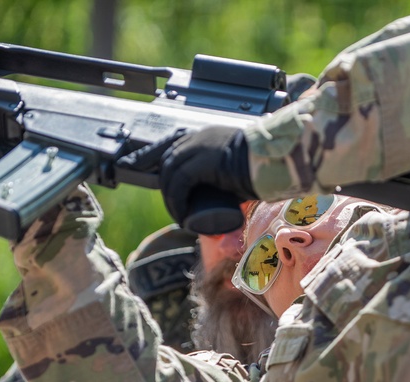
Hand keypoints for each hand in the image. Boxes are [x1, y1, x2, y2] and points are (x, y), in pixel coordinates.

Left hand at [116, 125, 256, 233]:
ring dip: (172, 199)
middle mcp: (199, 138)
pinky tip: (183, 215)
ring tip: (181, 217)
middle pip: (166, 160)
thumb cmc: (265, 168)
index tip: (131, 164)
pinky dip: (178, 200)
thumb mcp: (239, 171)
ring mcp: (200, 146)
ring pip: (171, 173)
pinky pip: (180, 182)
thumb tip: (230, 203)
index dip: (147, 155)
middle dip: (160, 184)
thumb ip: (232, 180)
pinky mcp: (204, 160)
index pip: (169, 144)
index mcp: (206, 136)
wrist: (279, 161)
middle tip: (172, 208)